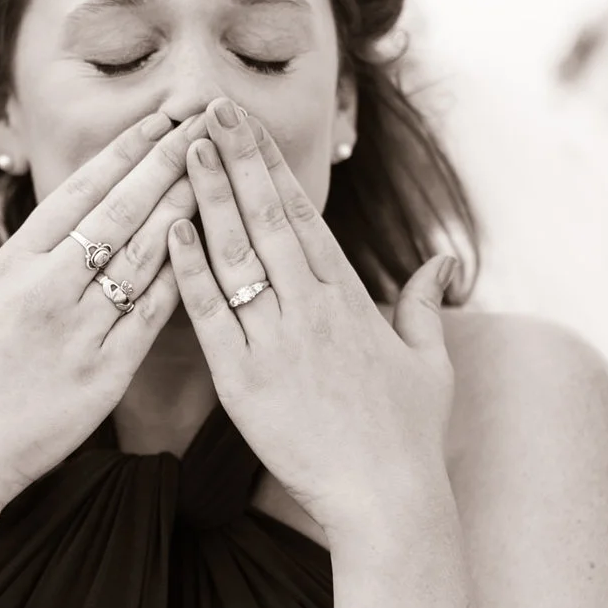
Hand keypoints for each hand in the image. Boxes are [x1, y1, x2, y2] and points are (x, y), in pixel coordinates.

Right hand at [0, 110, 210, 510]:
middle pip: (117, 213)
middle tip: (204, 125)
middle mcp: (46, 290)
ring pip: (141, 256)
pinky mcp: (103, 373)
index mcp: (12, 267)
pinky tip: (208, 247)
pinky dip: (179, 278)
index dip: (121, 154)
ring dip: (182, 209)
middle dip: (164, 164)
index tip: (157, 120)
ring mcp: (77, 330)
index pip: (76, 194)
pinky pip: (151, 315)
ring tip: (218, 172)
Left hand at [163, 98, 457, 540]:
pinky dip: (189, 269)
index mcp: (350, 297)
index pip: (302, 214)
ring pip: (235, 252)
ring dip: (208, 196)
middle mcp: (312, 307)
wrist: (387, 500)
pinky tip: (170, 228)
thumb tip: (437, 264)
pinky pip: (210, 314)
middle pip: (265, 216)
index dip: (270, 165)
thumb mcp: (431, 362)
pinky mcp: (245, 381)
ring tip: (183, 147)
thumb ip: (424, 305)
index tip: (247, 123)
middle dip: (235, 157)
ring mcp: (277, 341)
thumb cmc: (410, 437)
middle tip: (206, 107)